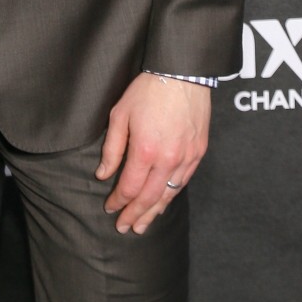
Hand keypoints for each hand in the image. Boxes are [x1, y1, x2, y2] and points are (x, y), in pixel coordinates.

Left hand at [95, 72, 210, 233]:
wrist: (182, 73)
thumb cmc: (147, 91)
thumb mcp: (120, 115)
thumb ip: (112, 149)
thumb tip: (103, 175)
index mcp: (145, 150)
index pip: (129, 188)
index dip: (118, 202)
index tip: (109, 208)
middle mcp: (168, 159)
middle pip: (149, 198)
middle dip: (135, 215)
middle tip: (124, 228)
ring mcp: (186, 158)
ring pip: (169, 194)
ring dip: (154, 212)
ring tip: (143, 225)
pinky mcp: (198, 152)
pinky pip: (183, 182)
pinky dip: (171, 196)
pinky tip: (163, 202)